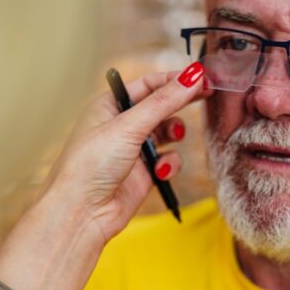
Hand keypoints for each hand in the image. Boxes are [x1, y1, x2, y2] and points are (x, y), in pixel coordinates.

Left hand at [0, 62, 208, 289]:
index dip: (174, 79)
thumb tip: (192, 76)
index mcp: (108, 106)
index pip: (147, 84)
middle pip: (160, 105)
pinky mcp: (143, 173)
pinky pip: (168, 159)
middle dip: (181, 101)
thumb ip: (164, 101)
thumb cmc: (89, 166)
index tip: (200, 76)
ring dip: (174, 132)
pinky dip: (169, 163)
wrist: (82, 213)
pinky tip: (160, 171)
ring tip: (175, 135)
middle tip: (207, 94)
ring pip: (167, 132)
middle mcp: (120, 125)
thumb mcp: (129, 126)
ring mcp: (133, 150)